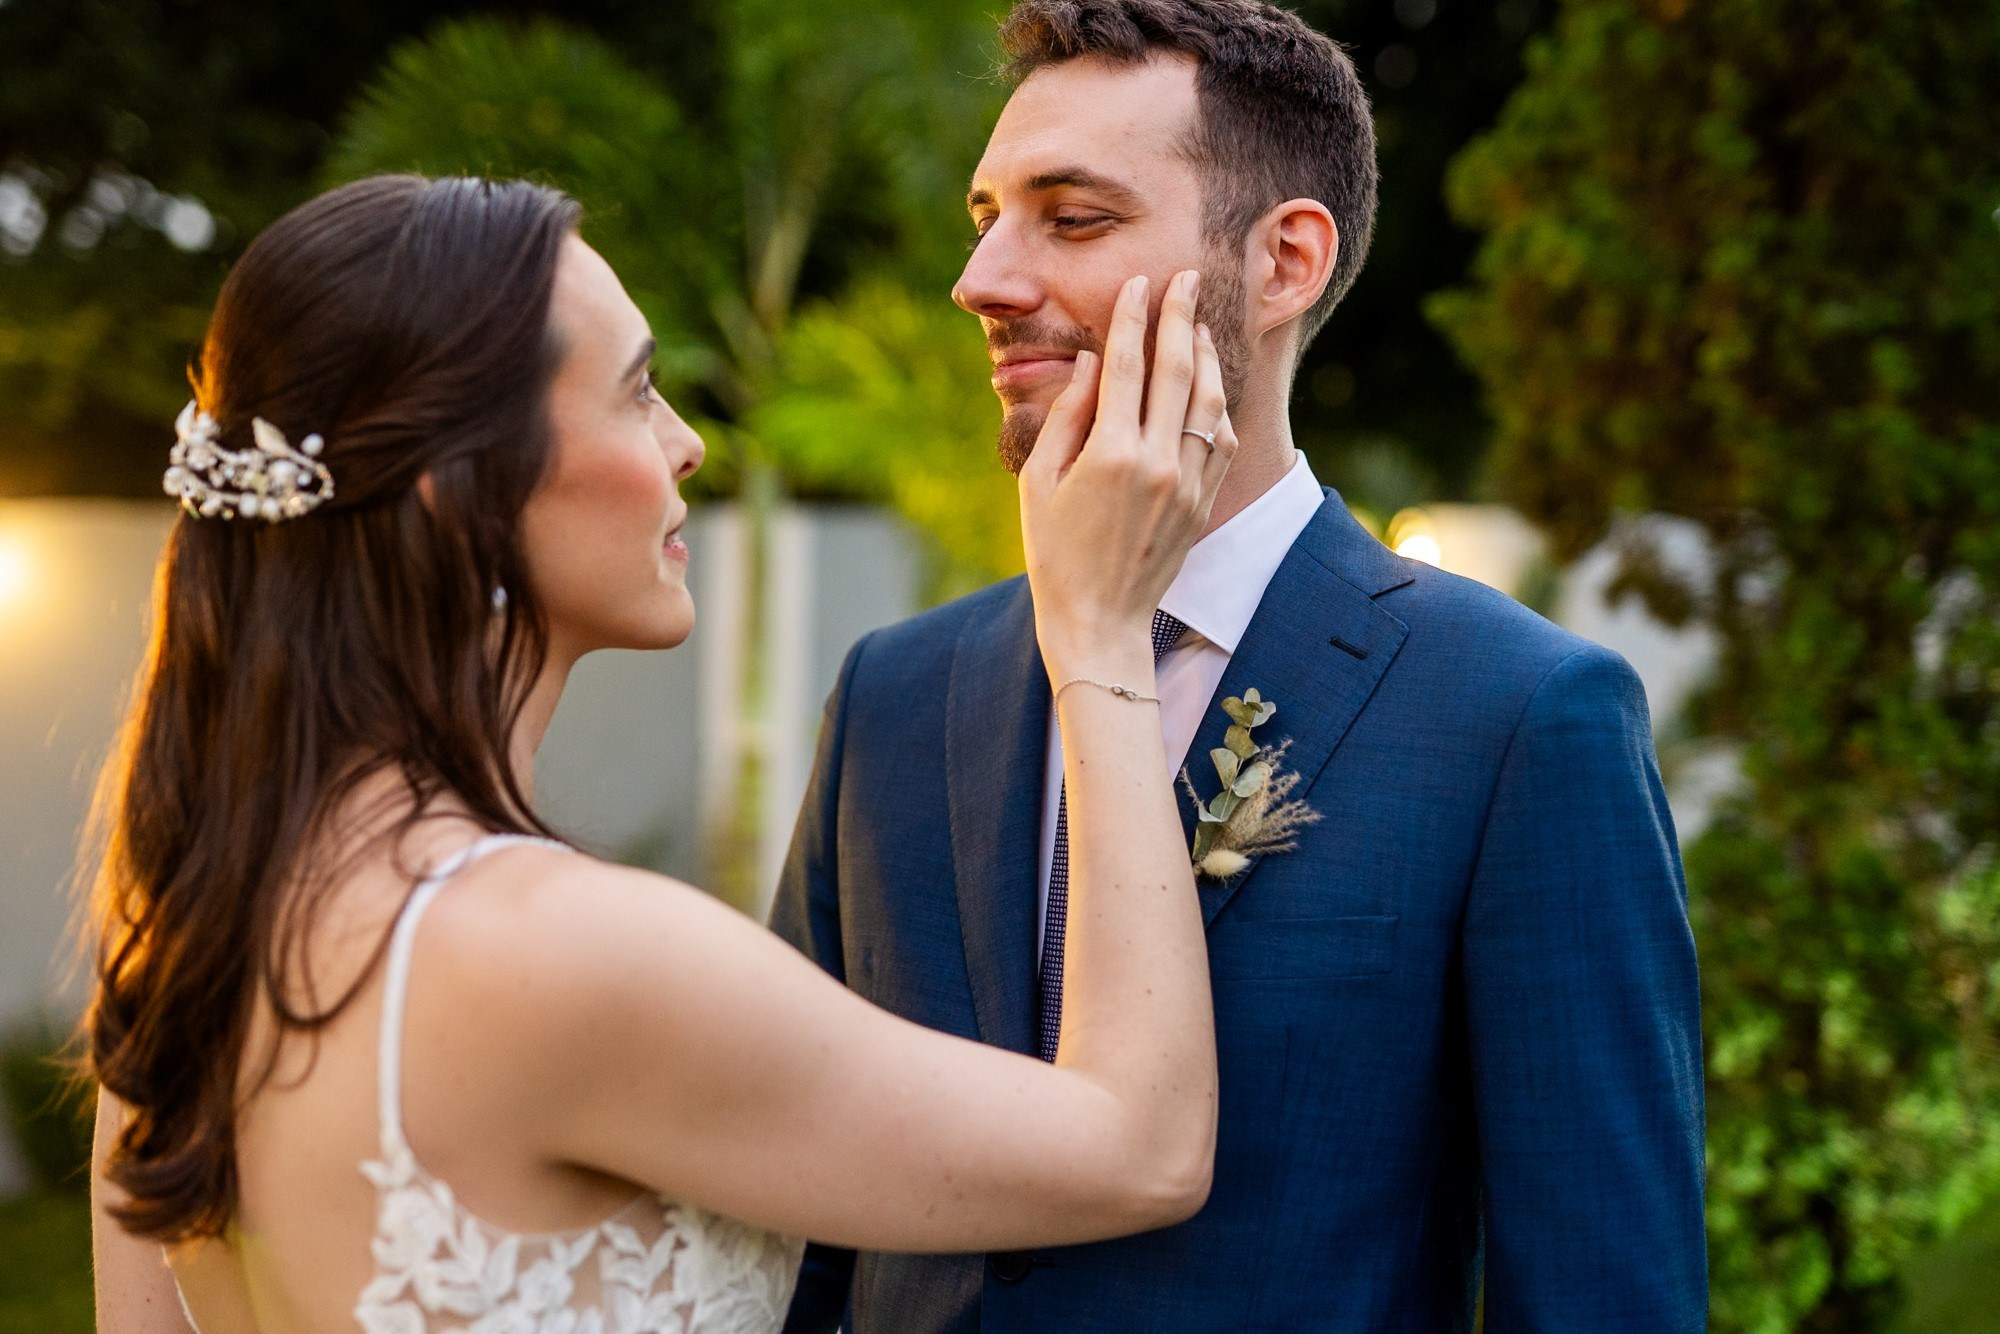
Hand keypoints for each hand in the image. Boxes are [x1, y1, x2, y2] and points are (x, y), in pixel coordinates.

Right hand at [1019, 269, 1237, 684]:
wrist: (1099, 619)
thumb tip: (1092, 361)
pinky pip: (1220, 440)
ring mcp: (1187, 484)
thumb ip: (1067, 416)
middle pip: (1176, 370)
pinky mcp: (1202, 502)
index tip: (1138, 283)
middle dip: (1179, 316)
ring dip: (1206, 354)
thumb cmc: (1054, 553)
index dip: (1132, 318)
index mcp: (1110, 455)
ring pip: (1209, 401)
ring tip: (1197, 323)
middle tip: (1182, 277)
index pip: (1125, 366)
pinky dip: (1217, 404)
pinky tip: (1208, 383)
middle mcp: (1157, 463)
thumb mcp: (1040, 482)